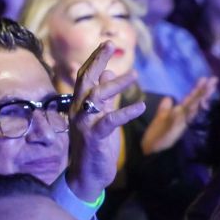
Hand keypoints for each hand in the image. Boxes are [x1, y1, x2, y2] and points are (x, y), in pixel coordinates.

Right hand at [66, 41, 146, 201]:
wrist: (86, 175)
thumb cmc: (94, 145)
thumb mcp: (100, 116)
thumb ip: (103, 96)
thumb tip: (106, 74)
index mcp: (80, 105)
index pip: (85, 77)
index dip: (95, 59)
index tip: (107, 44)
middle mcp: (78, 111)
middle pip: (86, 80)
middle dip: (98, 60)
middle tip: (111, 45)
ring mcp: (85, 123)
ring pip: (97, 96)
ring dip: (116, 84)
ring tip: (135, 75)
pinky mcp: (95, 137)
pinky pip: (111, 120)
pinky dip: (126, 112)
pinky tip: (141, 105)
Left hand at [140, 76, 217, 154]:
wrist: (150, 147)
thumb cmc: (157, 133)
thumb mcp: (161, 117)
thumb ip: (165, 108)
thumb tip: (169, 98)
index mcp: (180, 112)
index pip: (192, 98)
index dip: (199, 88)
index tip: (207, 78)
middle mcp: (183, 116)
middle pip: (195, 101)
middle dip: (204, 91)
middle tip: (213, 81)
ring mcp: (178, 123)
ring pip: (190, 110)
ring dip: (198, 101)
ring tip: (205, 91)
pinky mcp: (172, 130)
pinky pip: (176, 121)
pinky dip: (181, 115)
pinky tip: (186, 108)